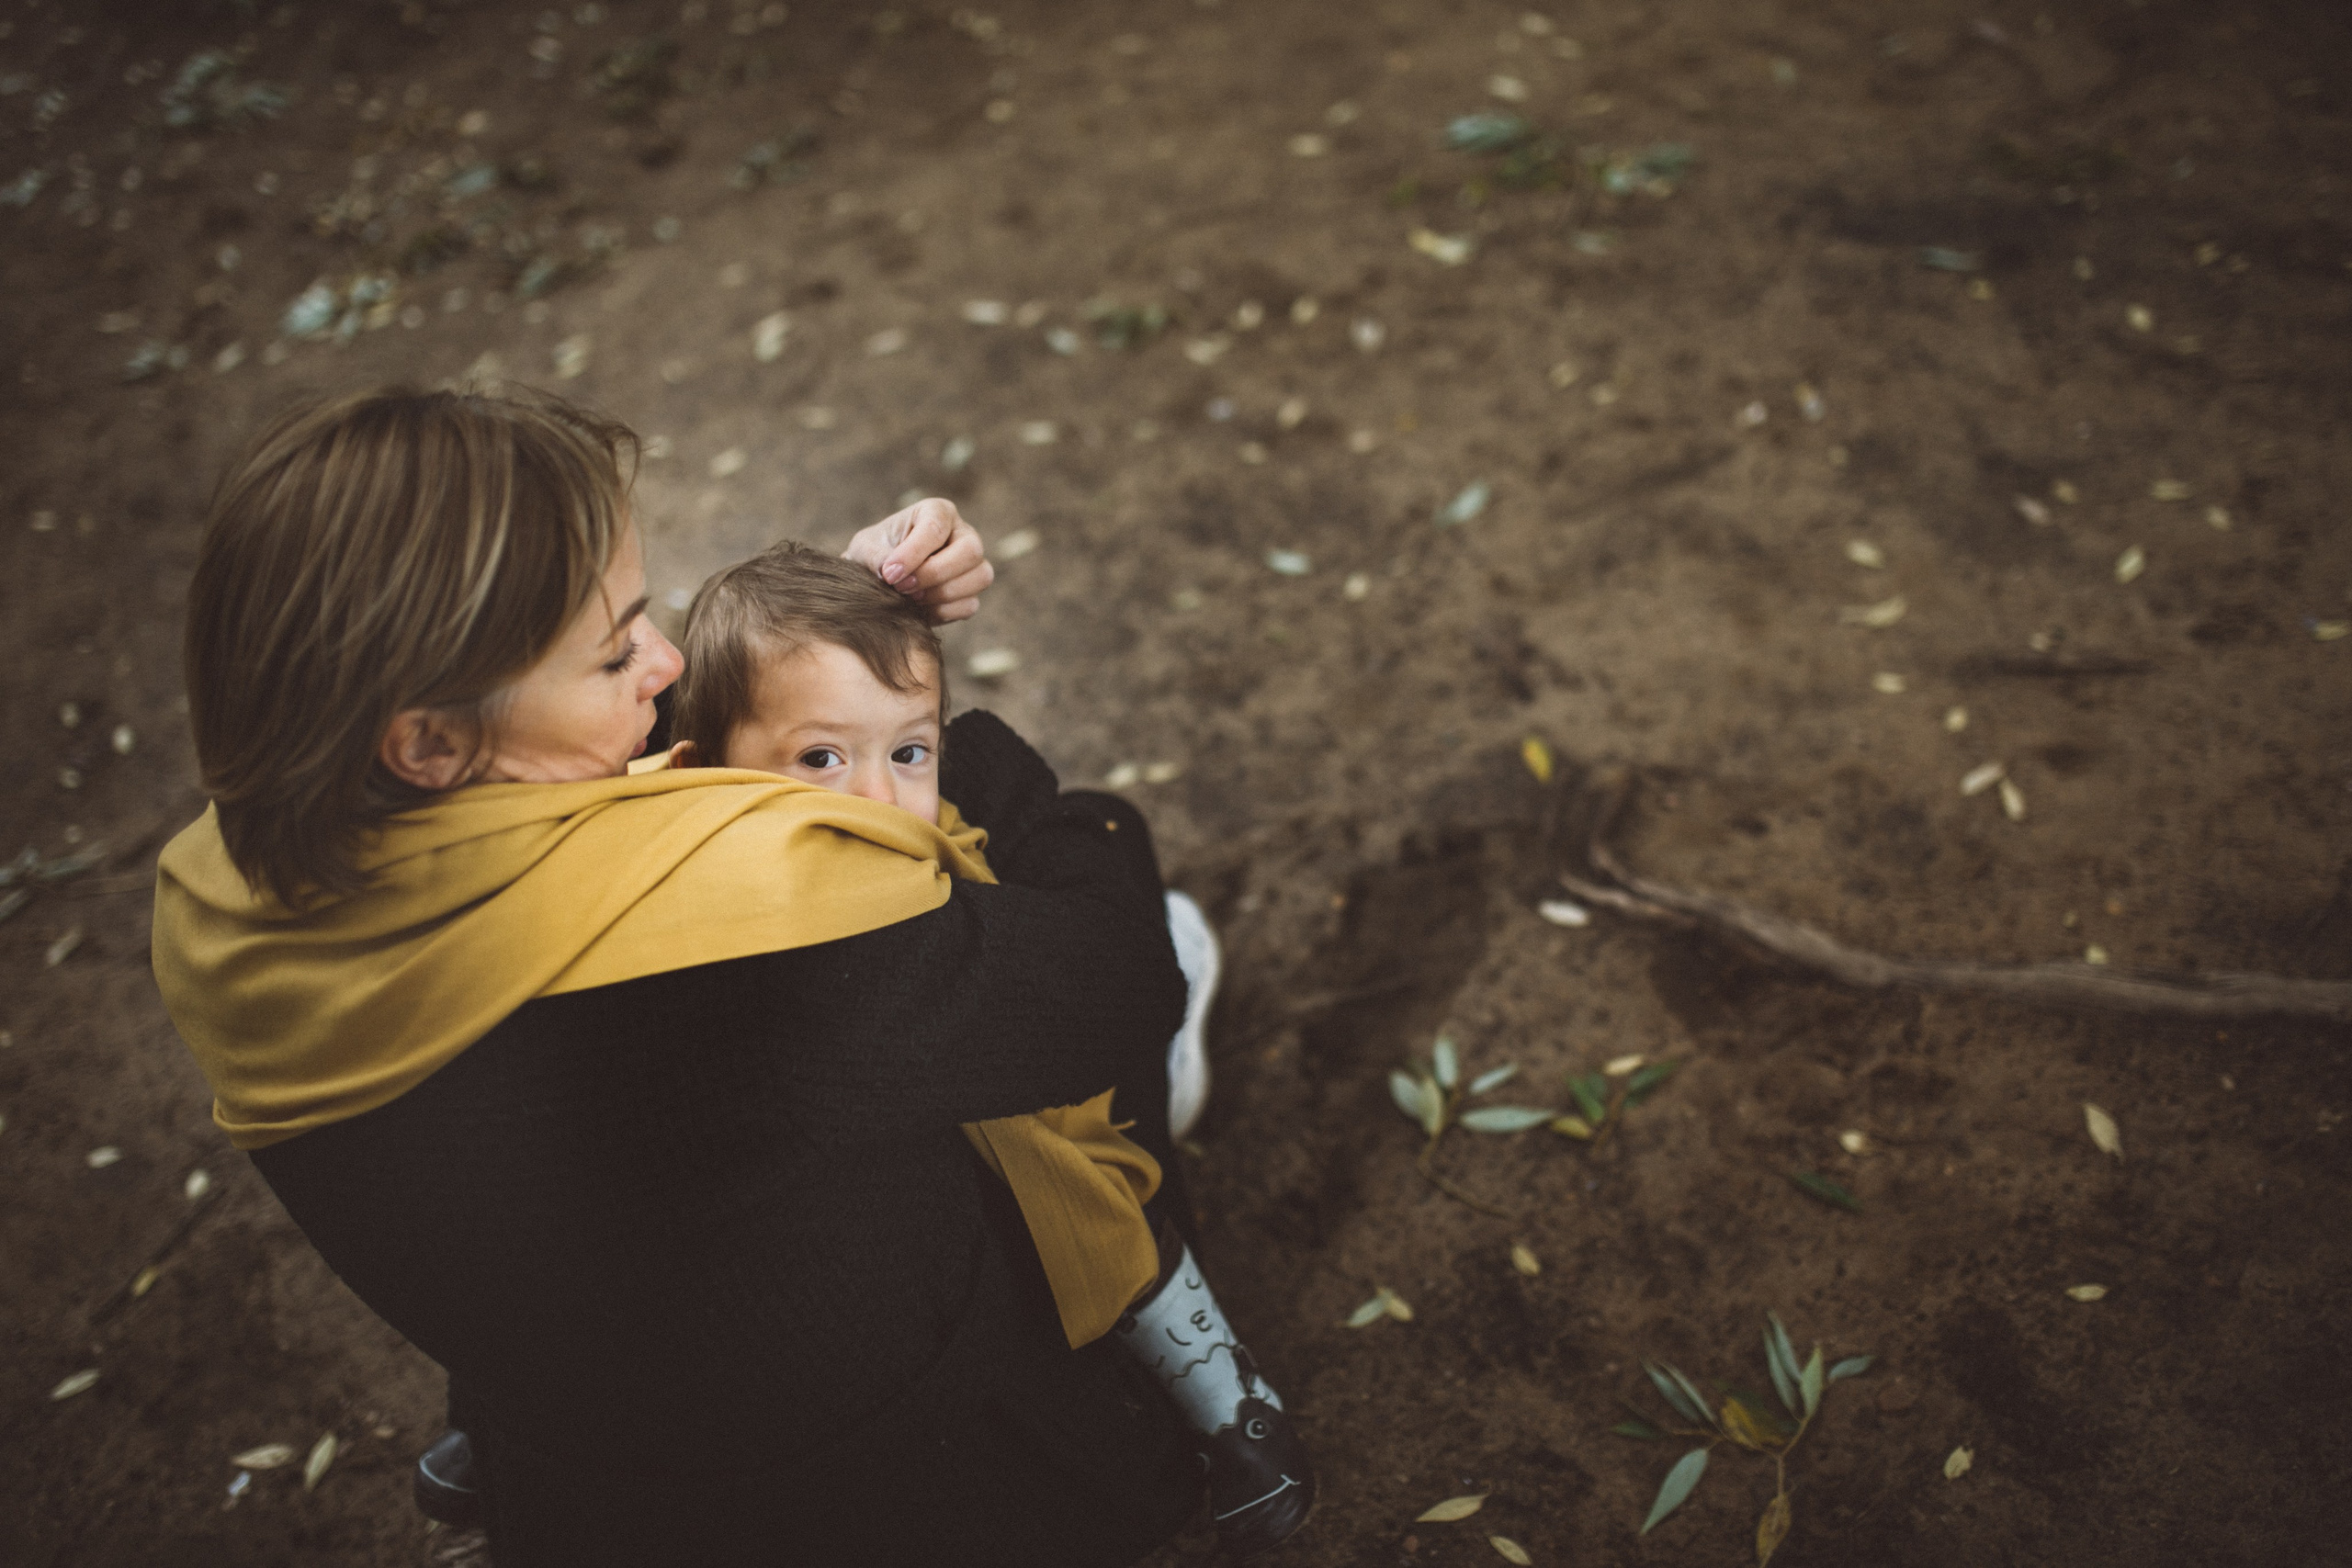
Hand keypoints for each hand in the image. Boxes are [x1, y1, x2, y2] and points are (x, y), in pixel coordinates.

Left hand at [842, 498, 995, 623]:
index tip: (889, 574)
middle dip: (935, 573)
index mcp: (937, 512)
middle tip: (902, 587)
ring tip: (910, 598)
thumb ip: (874, 556)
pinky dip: (944, 611)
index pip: (936, 528)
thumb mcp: (865, 549)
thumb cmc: (876, 554)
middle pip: (971, 550)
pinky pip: (970, 604)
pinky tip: (920, 610)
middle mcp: (962, 534)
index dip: (913, 553)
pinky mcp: (971, 592)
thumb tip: (887, 571)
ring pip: (980, 577)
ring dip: (941, 594)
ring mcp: (972, 564)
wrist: (881, 579)